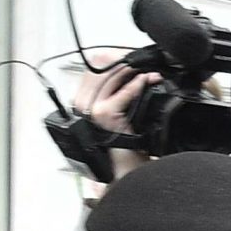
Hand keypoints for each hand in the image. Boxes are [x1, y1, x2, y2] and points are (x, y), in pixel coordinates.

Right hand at [72, 51, 157, 181]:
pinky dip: (136, 84)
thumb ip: (115, 97)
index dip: (112, 61)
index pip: (92, 70)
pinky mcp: (104, 115)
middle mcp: (82, 105)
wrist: (125, 170)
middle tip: (141, 62)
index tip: (130, 60)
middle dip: (122, 62)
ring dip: (132, 70)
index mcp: (81, 103)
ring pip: (110, 77)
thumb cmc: (122, 147)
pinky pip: (122, 93)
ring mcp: (91, 110)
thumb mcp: (115, 118)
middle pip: (98, 69)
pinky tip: (147, 80)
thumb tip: (129, 74)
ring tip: (148, 71)